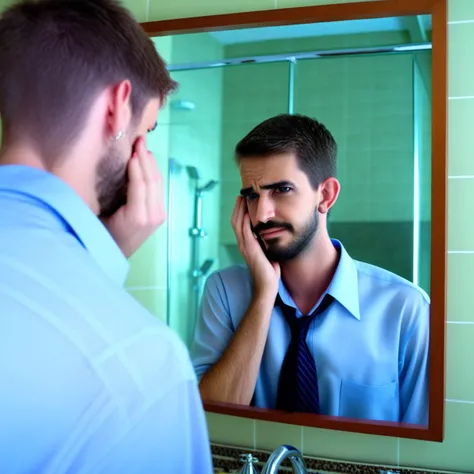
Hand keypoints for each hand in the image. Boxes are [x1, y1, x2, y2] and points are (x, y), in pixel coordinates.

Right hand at [102, 137, 165, 257]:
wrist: (115, 254)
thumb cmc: (101, 233)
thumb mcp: (100, 215)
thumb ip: (108, 195)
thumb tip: (113, 169)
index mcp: (136, 217)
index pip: (140, 185)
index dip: (137, 165)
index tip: (131, 149)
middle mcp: (152, 216)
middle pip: (151, 181)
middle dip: (146, 158)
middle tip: (139, 140)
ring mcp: (158, 215)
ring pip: (157, 183)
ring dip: (150, 163)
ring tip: (143, 146)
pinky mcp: (160, 214)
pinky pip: (158, 189)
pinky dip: (153, 173)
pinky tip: (148, 161)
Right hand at [231, 196, 279, 298]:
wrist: (267, 286)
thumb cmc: (269, 271)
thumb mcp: (267, 251)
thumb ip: (265, 241)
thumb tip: (272, 231)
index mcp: (246, 244)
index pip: (239, 223)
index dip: (240, 211)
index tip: (245, 199)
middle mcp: (242, 244)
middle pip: (235, 220)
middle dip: (238, 206)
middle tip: (242, 193)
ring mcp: (244, 246)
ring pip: (237, 223)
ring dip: (239, 209)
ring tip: (243, 197)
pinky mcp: (249, 249)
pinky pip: (244, 230)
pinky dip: (244, 219)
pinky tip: (246, 210)